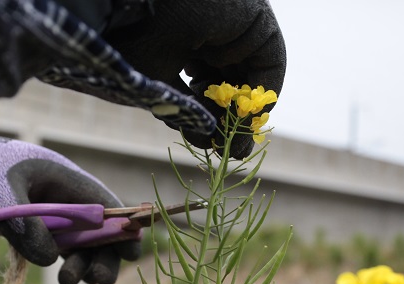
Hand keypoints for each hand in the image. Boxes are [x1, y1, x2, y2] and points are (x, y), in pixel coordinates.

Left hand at [0, 130, 140, 283]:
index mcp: (65, 180)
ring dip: (82, 266)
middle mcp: (64, 200)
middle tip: (97, 280)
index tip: (131, 253)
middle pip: (98, 232)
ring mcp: (50, 217)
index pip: (105, 205)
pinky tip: (59, 277)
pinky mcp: (34, 231)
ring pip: (80, 246)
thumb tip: (49, 260)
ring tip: (66, 282)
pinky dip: (63, 265)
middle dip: (104, 256)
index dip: (124, 228)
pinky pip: (58, 251)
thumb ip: (25, 224)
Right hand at [104, 0, 285, 158]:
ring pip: (250, 76)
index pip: (211, 86)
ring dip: (243, 113)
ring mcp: (237, 25)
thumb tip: (207, 141)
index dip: (213, 118)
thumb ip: (185, 112)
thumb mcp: (159, 85)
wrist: (134, 9)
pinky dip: (259, 95)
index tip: (213, 147)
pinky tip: (243, 122)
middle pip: (233, 83)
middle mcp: (216, 31)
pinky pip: (270, 64)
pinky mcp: (257, 20)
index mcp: (190, 40)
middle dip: (230, 120)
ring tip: (230, 140)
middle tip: (227, 151)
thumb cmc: (135, 41)